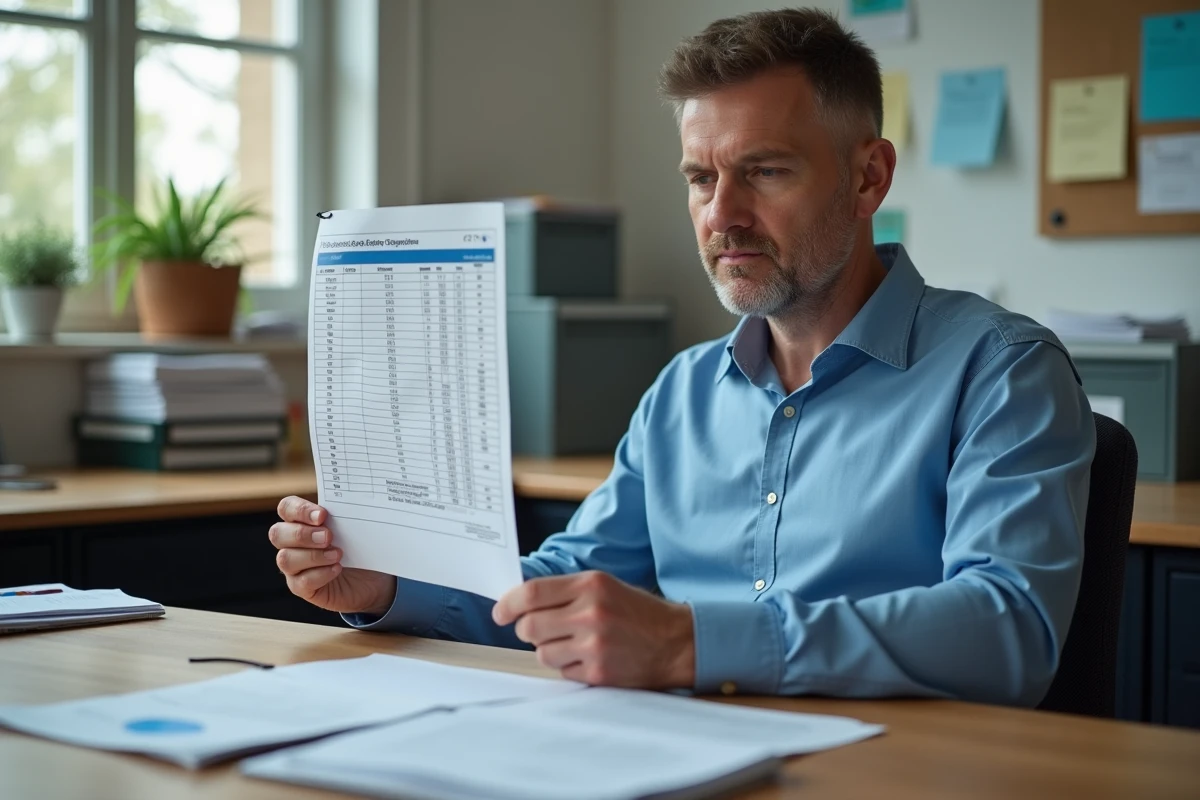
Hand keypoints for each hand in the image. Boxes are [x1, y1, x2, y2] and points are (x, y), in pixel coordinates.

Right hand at [269, 496, 396, 615]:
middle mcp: (291, 543)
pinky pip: (301, 582)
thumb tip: (354, 504)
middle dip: (302, 534)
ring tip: (338, 554)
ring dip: (313, 555)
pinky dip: (321, 574)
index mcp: (300, 521)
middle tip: (328, 536)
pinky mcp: (302, 588)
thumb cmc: (358, 548)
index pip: (286, 508)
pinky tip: (337, 569)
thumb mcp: (354, 528)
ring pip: (286, 559)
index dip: (299, 510)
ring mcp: (294, 567)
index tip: (322, 515)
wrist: (370, 579)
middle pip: (277, 533)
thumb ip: (345, 515)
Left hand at [492, 571, 694, 688]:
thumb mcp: (603, 586)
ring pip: (541, 652)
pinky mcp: (598, 672)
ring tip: (573, 644)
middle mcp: (590, 613)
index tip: (500, 613)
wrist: (676, 642)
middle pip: (529, 626)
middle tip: (542, 630)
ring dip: (549, 650)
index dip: (508, 604)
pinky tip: (589, 658)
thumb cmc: (636, 612)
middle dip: (528, 630)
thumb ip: (564, 592)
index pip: (532, 593)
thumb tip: (519, 602)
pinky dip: (569, 666)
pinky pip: (562, 672)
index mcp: (590, 585)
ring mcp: (594, 645)